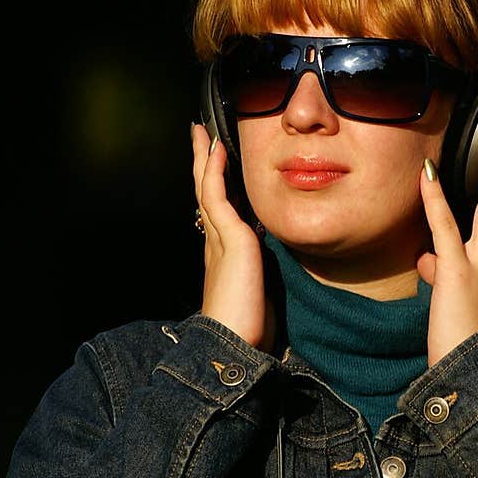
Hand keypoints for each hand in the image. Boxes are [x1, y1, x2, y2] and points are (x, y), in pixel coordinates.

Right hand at [191, 125, 276, 352]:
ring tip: (202, 132)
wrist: (234, 344)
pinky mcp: (229, 239)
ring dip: (204, 159)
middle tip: (199, 135)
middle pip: (206, 193)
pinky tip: (217, 150)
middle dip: (203, 164)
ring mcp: (219, 239)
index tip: (217, 163)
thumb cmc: (250, 326)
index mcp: (225, 254)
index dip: (217, 186)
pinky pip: (216, 196)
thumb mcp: (263, 290)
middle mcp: (216, 243)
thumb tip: (278, 260)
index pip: (219, 211)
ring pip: (207, 189)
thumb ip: (266, 270)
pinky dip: (215, 171)